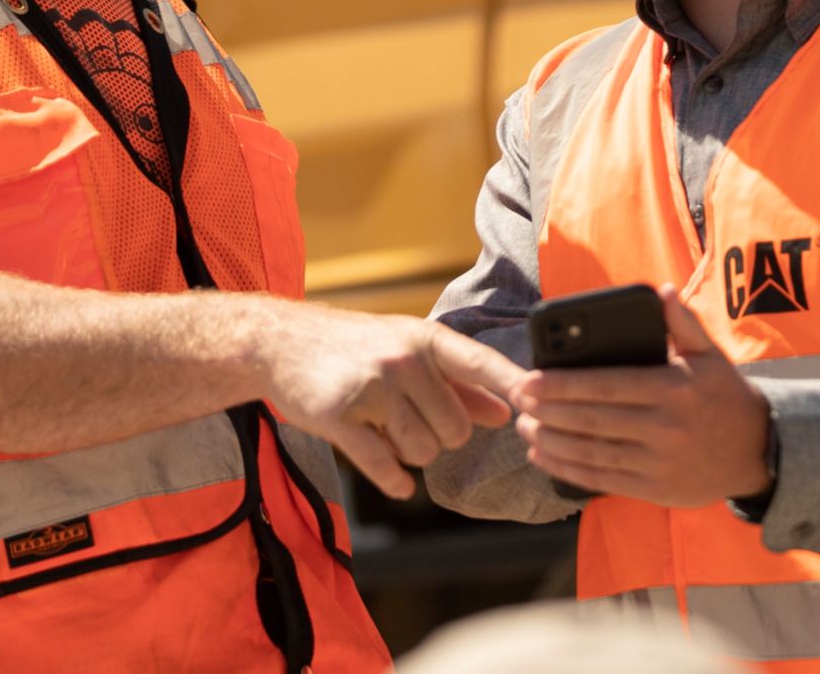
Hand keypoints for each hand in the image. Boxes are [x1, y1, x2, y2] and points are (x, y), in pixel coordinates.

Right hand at [251, 303, 521, 498]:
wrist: (280, 342)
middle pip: (456, 429)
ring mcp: (372, 387)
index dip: (513, 384)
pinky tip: (395, 480)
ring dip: (410, 453)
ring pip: (424, 451)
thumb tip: (506, 412)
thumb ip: (459, 384)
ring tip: (387, 430)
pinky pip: (385, 467)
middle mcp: (403, 359)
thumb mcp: (407, 351)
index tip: (540, 401)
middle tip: (409, 420)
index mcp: (425, 339)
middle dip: (439, 436)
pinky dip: (395, 481)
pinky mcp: (341, 417)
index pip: (480, 363)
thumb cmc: (353, 348)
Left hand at [512, 285, 773, 507]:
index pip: (606, 386)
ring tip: (525, 428)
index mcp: (673, 389)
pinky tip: (544, 457)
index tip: (531, 379)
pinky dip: (568, 469)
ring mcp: (659, 462)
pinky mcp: (655, 489)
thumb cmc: (725, 396)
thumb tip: (661, 291)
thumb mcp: (710, 355)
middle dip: (547, 411)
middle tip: (518, 401)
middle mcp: (664, 428)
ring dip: (551, 442)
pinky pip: (602, 478)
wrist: (759, 452)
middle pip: (592, 420)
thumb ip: (682, 323)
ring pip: (592, 452)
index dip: (563, 384)